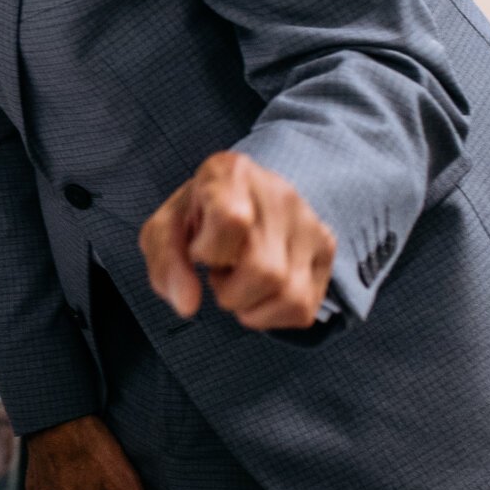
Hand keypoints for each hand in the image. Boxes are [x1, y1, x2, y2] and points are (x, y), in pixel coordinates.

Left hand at [140, 150, 335, 330]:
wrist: (234, 202)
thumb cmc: (196, 218)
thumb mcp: (164, 231)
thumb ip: (165, 263)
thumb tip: (188, 305)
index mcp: (231, 173)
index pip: (232, 220)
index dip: (209, 251)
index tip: (198, 250)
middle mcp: (279, 193)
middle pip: (264, 271)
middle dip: (229, 291)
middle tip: (218, 273)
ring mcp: (309, 221)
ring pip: (290, 296)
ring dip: (251, 305)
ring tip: (238, 279)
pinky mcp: (325, 248)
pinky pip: (303, 309)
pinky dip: (271, 316)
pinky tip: (258, 291)